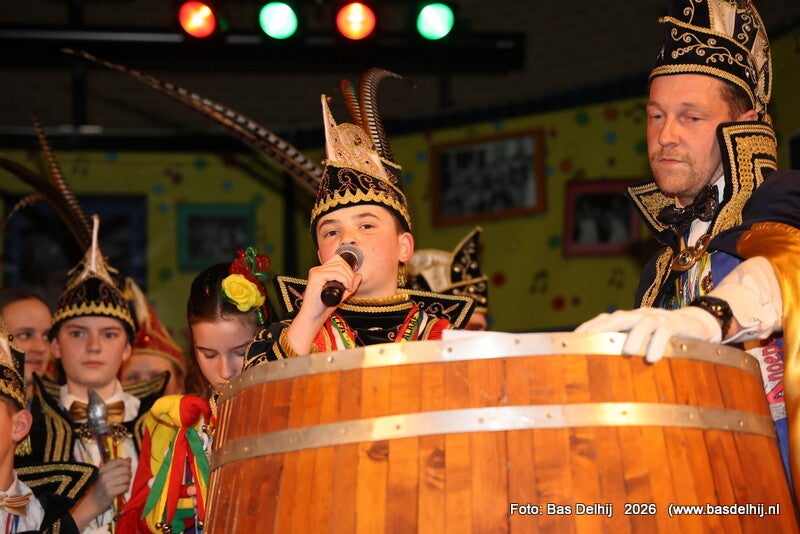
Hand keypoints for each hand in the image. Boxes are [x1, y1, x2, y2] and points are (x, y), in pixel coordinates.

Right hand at [71, 458, 131, 528]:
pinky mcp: (110, 492)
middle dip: (129, 473)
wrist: (93, 503)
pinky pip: (125, 487)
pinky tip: (122, 490)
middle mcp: (104, 475)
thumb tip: (129, 459)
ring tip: (123, 485)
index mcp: (102, 469)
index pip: (118, 460)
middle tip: (126, 478)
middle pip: (125, 468)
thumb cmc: (102, 488)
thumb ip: (117, 466)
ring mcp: (106, 484)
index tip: (126, 468)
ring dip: (128, 482)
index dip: (126, 463)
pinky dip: (126, 488)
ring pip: (126, 477)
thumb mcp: (106, 475)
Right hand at [305, 254, 362, 314]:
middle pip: (340, 262)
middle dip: (350, 273)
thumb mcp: (341, 293)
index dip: (348, 268)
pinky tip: (346, 288)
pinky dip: (344, 280)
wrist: (313, 316)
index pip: (338, 260)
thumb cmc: (324, 307)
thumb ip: (349, 284)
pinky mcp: (316, 277)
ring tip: (349, 288)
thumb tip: (359, 275)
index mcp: (321, 271)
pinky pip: (335, 273)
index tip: (350, 281)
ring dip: (348, 278)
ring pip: (339, 267)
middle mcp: (317, 269)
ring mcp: (316, 272)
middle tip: (351, 286)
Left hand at [575, 306, 721, 362]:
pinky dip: (659, 343)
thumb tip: (597, 369)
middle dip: (601, 328)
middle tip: (587, 342)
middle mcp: (640, 315)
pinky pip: (667, 331)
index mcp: (629, 319)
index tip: (569, 341)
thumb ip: (624, 347)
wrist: (700, 323)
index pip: (604, 320)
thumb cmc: (664, 337)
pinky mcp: (677, 324)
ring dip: (634, 336)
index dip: (588, 328)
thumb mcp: (643, 340)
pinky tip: (653, 358)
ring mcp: (659, 318)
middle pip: (618, 317)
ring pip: (643, 322)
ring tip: (627, 352)